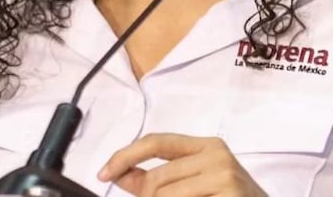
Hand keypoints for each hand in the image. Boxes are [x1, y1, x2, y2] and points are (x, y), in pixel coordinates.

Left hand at [98, 133, 267, 196]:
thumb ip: (159, 179)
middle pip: (156, 179)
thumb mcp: (196, 185)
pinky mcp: (229, 195)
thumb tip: (120, 174)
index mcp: (207, 146)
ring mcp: (224, 176)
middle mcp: (216, 155)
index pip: (156, 141)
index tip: (103, 174)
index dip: (125, 156)